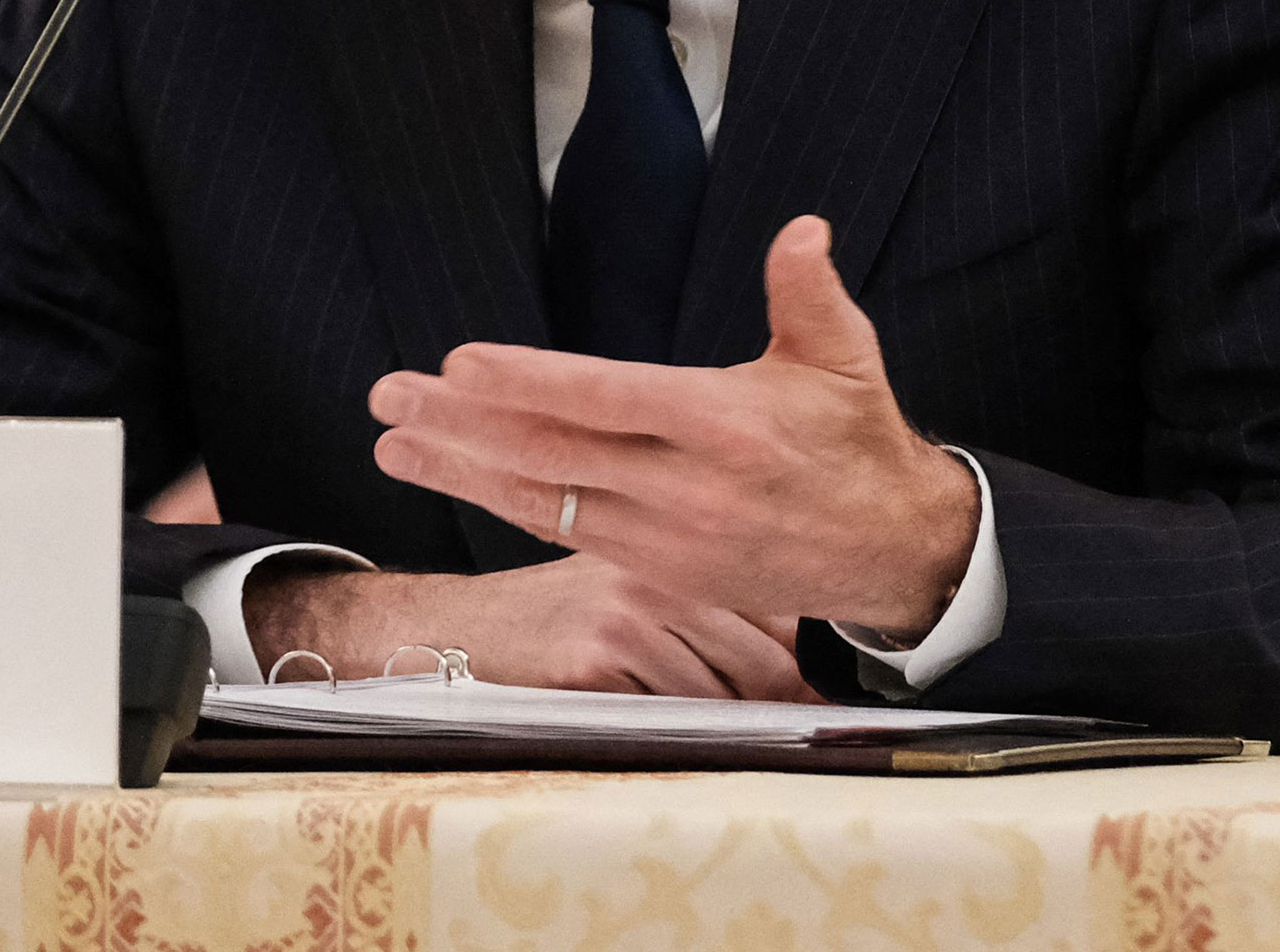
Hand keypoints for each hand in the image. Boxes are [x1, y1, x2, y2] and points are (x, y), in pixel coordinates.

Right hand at [239, 554, 813, 699]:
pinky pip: (669, 715)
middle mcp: (661, 569)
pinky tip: (650, 722)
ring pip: (722, 692)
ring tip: (707, 726)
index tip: (819, 693)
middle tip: (785, 723)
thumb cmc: (560, 618)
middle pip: (763, 658)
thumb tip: (803, 663)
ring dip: (725, 723)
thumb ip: (711, 608)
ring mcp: (628, 611)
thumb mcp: (638, 589)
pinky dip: (673, 732)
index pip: (776, 607)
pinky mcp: (595, 656)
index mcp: (682, 546)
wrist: (460, 632)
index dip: (805, 660)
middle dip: (778, 702)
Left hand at [367, 216, 981, 634]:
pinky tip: (461, 478)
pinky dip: (506, 503)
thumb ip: (809, 291)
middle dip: (460, 427)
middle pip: (552, 453)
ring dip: (462, 471)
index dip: (529, 384)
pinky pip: (565, 531)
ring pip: (544, 500)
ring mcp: (665, 537)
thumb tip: (802, 231)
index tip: (460, 365)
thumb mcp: (845, 356)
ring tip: (394, 445)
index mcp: (724, 425)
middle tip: (389, 400)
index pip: (607, 399)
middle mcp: (686, 488)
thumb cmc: (856, 440)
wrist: (887, 549)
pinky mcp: (658, 569)